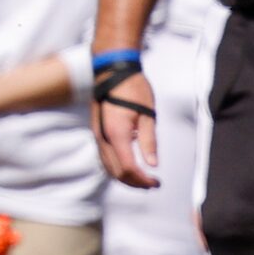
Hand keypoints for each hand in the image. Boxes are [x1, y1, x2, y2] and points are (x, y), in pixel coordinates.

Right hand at [93, 68, 159, 188]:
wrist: (112, 70)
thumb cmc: (133, 88)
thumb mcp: (148, 114)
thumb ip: (149, 141)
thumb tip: (153, 164)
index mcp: (117, 133)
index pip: (128, 168)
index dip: (142, 180)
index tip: (156, 182)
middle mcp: (103, 138)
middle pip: (116, 172)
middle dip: (134, 182)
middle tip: (152, 184)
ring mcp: (97, 136)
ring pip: (108, 167)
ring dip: (125, 177)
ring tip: (142, 179)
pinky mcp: (97, 132)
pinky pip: (105, 158)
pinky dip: (117, 167)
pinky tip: (130, 165)